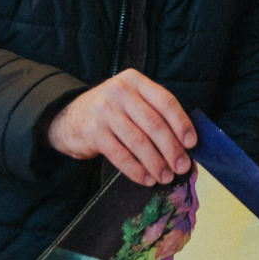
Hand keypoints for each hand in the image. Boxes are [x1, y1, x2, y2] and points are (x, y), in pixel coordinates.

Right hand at [46, 70, 196, 186]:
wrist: (67, 118)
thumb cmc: (109, 113)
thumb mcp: (130, 101)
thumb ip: (153, 113)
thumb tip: (184, 144)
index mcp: (134, 81)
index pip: (165, 101)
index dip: (181, 124)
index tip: (192, 143)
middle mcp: (119, 91)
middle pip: (154, 123)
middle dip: (172, 149)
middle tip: (182, 167)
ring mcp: (104, 111)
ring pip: (139, 142)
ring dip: (156, 163)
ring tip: (165, 176)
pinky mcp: (93, 132)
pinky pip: (121, 155)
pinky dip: (137, 170)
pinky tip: (146, 178)